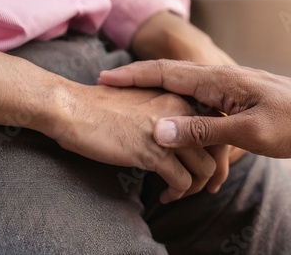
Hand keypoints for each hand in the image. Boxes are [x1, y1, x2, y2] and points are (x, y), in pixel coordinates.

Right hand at [47, 84, 226, 202]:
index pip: (215, 122)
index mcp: (179, 95)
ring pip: (205, 167)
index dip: (218, 147)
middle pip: (217, 146)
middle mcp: (181, 110)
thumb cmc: (100, 106)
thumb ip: (168, 114)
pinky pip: (182, 180)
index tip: (212, 165)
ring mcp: (169, 131)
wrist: (72, 107)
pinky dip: (178, 192)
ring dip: (195, 186)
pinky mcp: (154, 151)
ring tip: (179, 192)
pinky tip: (166, 195)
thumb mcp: (143, 101)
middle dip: (215, 171)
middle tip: (206, 186)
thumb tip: (182, 136)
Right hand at [99, 61, 290, 157]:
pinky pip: (196, 103)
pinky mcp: (232, 101)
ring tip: (131, 106)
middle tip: (109, 91)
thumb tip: (159, 130)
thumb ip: (204, 131)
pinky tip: (171, 122)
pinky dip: (176, 109)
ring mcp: (224, 90)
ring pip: (180, 90)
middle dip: (135, 81)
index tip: (105, 80)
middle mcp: (216, 80)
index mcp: (216, 81)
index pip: (163, 72)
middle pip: (166, 76)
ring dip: (154, 95)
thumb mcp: (250, 131)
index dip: (131, 76)